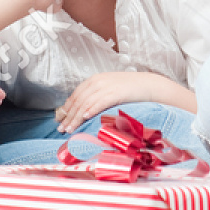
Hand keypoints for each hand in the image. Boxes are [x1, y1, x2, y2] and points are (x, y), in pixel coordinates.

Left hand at [56, 72, 176, 133]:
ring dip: (76, 117)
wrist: (149, 85)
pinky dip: (90, 109)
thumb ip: (97, 96)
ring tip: (69, 129)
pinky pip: (100, 102)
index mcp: (95, 79)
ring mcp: (107, 86)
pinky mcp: (116, 92)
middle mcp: (98, 81)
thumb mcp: (110, 89)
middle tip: (61, 128)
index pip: (76, 94)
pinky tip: (84, 117)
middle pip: (78, 100)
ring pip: (86, 103)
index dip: (67, 108)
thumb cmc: (130, 90)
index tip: (60, 119)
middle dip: (68, 115)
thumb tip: (83, 110)